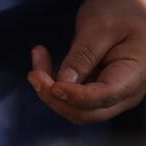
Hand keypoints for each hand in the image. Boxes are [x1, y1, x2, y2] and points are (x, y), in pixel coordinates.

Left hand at [27, 0, 145, 123]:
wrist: (127, 7)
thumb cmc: (121, 12)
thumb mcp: (102, 27)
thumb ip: (83, 56)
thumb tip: (62, 84)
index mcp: (135, 75)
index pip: (104, 97)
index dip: (76, 96)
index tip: (53, 86)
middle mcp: (125, 94)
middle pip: (85, 111)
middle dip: (55, 98)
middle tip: (34, 74)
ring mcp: (109, 97)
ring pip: (72, 108)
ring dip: (49, 90)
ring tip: (38, 56)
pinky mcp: (93, 93)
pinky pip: (68, 99)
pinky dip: (51, 84)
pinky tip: (42, 59)